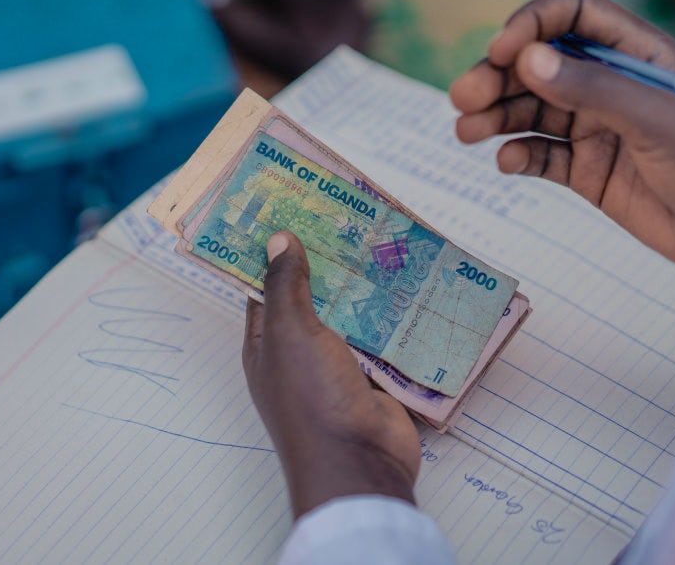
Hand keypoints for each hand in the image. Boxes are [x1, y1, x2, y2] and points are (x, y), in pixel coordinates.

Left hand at [243, 232, 420, 517]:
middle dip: (328, 262)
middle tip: (347, 215)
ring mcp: (339, 365)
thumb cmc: (311, 399)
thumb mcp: (290, 333)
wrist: (360, 462)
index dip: (274, 252)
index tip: (293, 211)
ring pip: (351, 315)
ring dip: (364, 286)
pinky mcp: (375, 375)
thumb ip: (286, 286)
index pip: (265, 288)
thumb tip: (276, 239)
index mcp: (267, 345)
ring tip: (381, 239)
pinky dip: (393, 315)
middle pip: (313, 298)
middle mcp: (300, 353)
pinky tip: (409, 282)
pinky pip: (382, 338)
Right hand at [449, 0, 674, 317]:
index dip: (531, 24)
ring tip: (466, 133)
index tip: (501, 51)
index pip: (572, 15)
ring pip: (530, 110)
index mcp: (637, 53)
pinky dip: (518, 155)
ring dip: (496, 116)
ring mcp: (596, 127)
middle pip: (539, 64)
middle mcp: (611, 84)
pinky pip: (540, 154)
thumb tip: (527, 60)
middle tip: (463, 99)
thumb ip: (596, 90)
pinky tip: (509, 164)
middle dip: (497, 76)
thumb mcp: (661, 122)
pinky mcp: (587, 171)